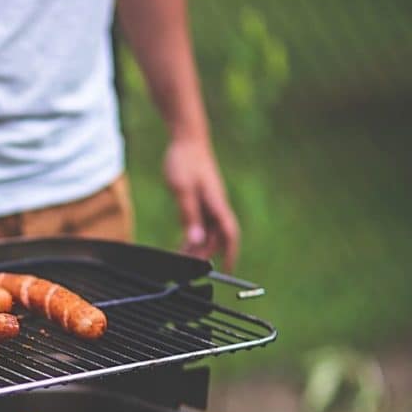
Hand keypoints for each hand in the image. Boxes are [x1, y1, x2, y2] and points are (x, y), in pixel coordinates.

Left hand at [163, 137, 239, 270]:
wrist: (187, 139)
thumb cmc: (184, 161)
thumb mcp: (182, 190)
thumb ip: (189, 215)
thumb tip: (197, 240)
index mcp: (216, 204)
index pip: (229, 235)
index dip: (230, 254)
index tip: (227, 271)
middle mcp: (217, 206)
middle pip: (217, 238)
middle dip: (205, 255)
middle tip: (187, 268)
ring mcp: (211, 203)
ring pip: (209, 232)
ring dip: (198, 247)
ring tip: (181, 259)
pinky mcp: (203, 200)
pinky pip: (202, 223)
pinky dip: (194, 235)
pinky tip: (184, 243)